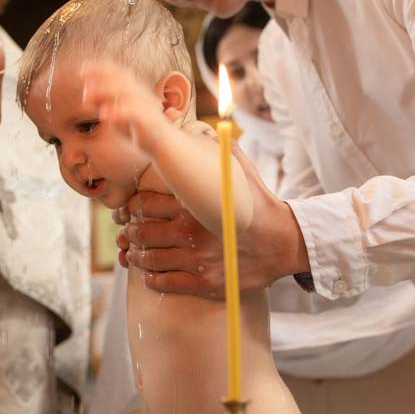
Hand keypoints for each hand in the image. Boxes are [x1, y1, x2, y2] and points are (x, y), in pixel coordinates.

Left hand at [81, 60, 166, 152]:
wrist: (162, 142)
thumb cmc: (137, 125)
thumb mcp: (117, 112)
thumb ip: (104, 103)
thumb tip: (85, 96)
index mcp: (134, 88)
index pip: (118, 71)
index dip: (101, 67)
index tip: (82, 68)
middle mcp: (140, 93)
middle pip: (121, 78)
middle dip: (101, 76)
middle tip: (82, 79)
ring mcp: (145, 105)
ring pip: (126, 92)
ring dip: (105, 91)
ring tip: (86, 97)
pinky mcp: (148, 119)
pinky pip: (133, 112)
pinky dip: (117, 112)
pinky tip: (103, 116)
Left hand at [117, 149, 309, 296]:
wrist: (285, 242)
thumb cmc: (260, 205)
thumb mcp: (241, 171)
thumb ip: (217, 151)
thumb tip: (201, 130)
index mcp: (194, 204)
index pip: (145, 204)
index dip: (132, 207)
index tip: (129, 209)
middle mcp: (191, 233)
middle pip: (141, 232)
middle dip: (130, 232)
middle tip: (129, 232)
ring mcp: (197, 260)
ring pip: (149, 259)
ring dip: (136, 256)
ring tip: (135, 252)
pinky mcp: (204, 282)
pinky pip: (164, 284)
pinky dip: (151, 279)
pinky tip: (151, 274)